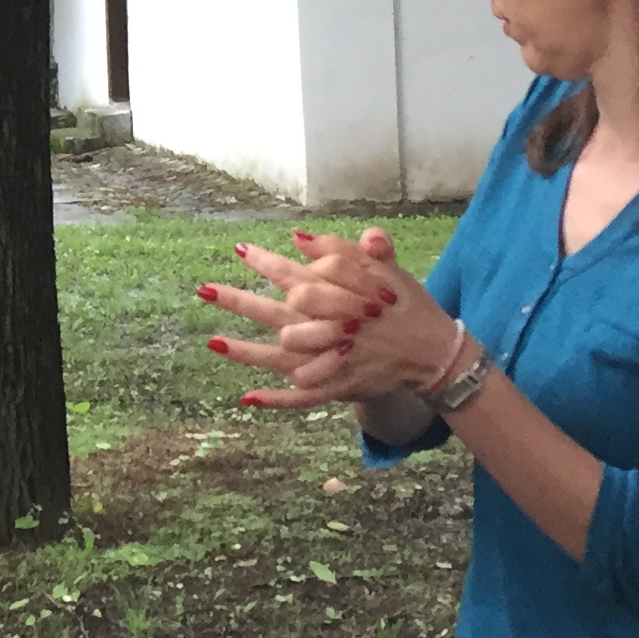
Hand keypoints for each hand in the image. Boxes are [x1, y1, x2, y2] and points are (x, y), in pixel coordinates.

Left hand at [200, 228, 450, 410]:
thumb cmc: (406, 305)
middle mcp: (330, 328)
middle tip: (204, 289)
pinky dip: (277, 400)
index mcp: (339, 296)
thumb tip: (303, 237)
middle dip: (239, 301)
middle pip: (276, 313)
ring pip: (281, 358)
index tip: (240, 250)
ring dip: (245, 352)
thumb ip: (350, 251)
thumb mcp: (387, 270)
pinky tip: (248, 398)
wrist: (434, 352)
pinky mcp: (338, 387)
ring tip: (211, 342)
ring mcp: (331, 360)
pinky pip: (302, 397)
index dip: (266, 263)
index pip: (295, 275)